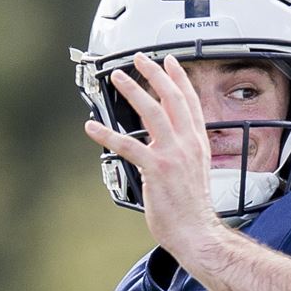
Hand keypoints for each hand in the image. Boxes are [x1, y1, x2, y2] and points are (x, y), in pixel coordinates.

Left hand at [83, 53, 223, 257]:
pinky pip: (128, 146)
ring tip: (118, 78)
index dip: (179, 79)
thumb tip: (155, 142)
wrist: (196, 232)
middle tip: (140, 59)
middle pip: (172, 98)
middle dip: (155, 74)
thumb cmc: (192, 210)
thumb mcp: (191, 173)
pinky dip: (107, 135)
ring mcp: (172, 155)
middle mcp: (187, 144)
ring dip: (134, 91)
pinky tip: (93, 128)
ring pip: (152, 112)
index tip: (170, 62)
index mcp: (197, 144)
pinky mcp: (156, 168)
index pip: (190, 103)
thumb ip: (176, 152)